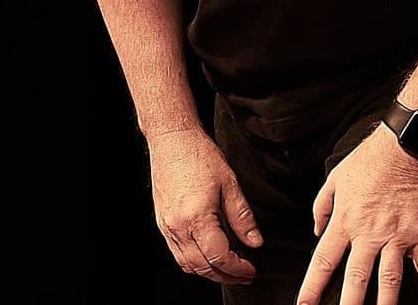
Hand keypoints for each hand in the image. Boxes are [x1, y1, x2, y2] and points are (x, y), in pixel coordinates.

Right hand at [146, 127, 263, 284]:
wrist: (172, 140)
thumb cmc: (199, 156)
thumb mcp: (230, 184)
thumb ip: (243, 217)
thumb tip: (255, 242)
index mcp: (197, 217)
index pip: (219, 256)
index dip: (237, 268)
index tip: (250, 269)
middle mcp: (178, 227)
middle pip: (202, 266)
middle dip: (225, 276)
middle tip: (244, 275)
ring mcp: (167, 227)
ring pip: (187, 264)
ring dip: (209, 272)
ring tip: (228, 270)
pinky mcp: (162, 223)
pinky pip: (177, 253)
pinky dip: (194, 261)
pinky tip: (208, 255)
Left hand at [296, 125, 417, 304]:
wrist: (407, 144)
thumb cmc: (371, 158)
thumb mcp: (336, 177)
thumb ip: (322, 206)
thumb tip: (316, 230)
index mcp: (346, 220)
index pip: (324, 261)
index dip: (312, 287)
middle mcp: (370, 233)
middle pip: (356, 278)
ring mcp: (398, 236)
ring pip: (390, 279)